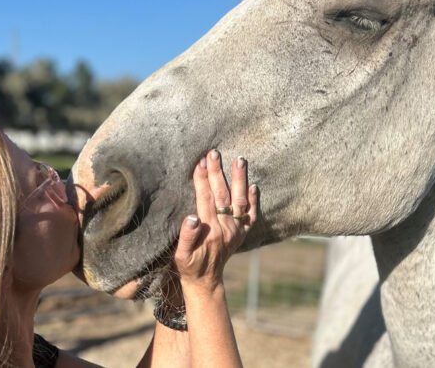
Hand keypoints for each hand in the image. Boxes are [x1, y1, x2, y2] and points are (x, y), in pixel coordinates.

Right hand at [173, 149, 258, 293]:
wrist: (206, 281)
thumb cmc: (189, 266)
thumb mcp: (180, 255)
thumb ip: (186, 237)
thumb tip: (192, 217)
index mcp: (210, 232)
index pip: (206, 199)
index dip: (202, 180)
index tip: (200, 162)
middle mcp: (227, 229)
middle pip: (223, 195)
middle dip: (218, 173)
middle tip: (214, 153)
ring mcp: (237, 231)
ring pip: (240, 201)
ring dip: (239, 179)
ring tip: (239, 160)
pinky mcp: (242, 233)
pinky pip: (251, 215)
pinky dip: (253, 200)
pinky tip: (253, 185)